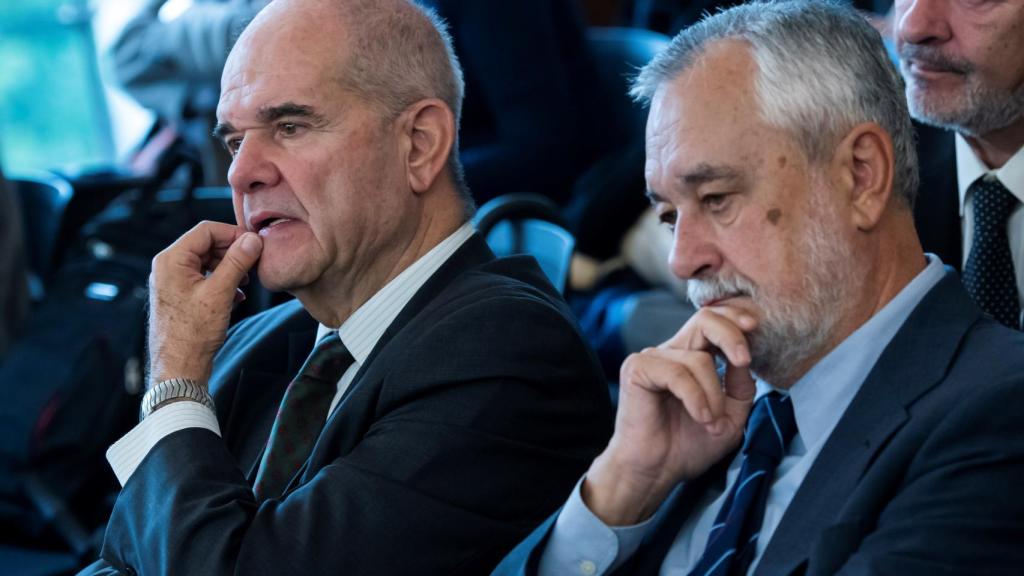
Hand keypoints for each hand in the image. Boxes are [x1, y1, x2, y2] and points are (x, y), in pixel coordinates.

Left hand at [147, 221, 262, 385]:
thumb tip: (252, 240)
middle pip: (206, 244)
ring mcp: (173, 282)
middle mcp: (168, 267)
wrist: (179, 368)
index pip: (206, 230)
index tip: (255, 244)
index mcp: (171, 260)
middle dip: (232, 253)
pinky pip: (204, 278)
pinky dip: (222, 282)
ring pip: (207, 262)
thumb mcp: (220, 294)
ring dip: (229, 268)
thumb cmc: (193, 334)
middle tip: (254, 264)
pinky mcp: (180, 296)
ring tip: (245, 283)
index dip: (233, 234)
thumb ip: (236, 262)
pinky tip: (236, 296)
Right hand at [582, 306, 758, 525]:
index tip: (755, 326)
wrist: (656, 471)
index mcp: (691, 357)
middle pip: (704, 320)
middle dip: (731, 336)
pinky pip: (677, 374)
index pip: (713, 322)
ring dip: (713, 396)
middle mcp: (670, 352)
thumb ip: (740, 386)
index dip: (734, 319)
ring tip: (711, 423)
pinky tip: (699, 417)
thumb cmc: (688, 445)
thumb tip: (745, 359)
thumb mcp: (730, 416)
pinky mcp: (637, 370)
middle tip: (744, 361)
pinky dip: (695, 398)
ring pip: (698, 360)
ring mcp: (652, 359)